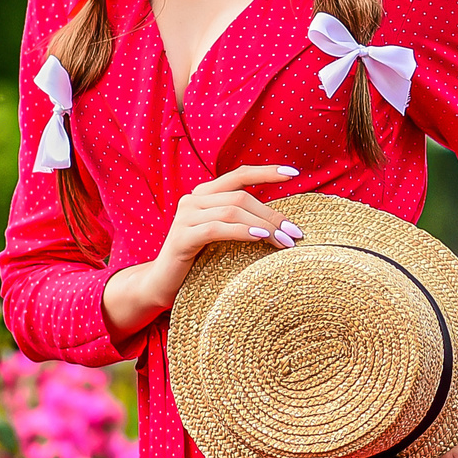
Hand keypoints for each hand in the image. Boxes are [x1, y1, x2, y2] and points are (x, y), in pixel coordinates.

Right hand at [103, 164, 302, 335]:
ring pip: (233, 211)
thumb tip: (283, 222)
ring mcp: (185, 217)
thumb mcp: (223, 235)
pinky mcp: (182, 237)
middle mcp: (193, 200)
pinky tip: (261, 239)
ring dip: (264, 226)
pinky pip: (217, 229)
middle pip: (241, 198)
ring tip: (285, 241)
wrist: (162, 284)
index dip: (266, 172)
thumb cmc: (199, 261)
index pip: (239, 175)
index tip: (294, 173)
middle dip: (272, 215)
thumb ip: (241, 220)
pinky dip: (242, 232)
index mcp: (204, 195)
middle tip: (295, 234)